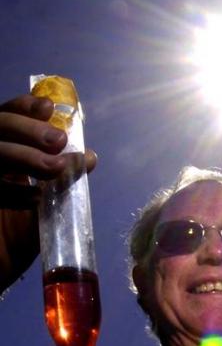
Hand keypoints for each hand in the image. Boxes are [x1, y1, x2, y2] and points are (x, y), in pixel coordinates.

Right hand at [0, 95, 96, 291]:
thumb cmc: (15, 238)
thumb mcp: (43, 206)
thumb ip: (61, 181)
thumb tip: (89, 157)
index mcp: (0, 154)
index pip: (6, 116)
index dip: (24, 108)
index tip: (50, 110)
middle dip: (28, 129)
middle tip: (59, 142)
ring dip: (25, 156)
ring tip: (55, 169)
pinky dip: (11, 191)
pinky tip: (34, 200)